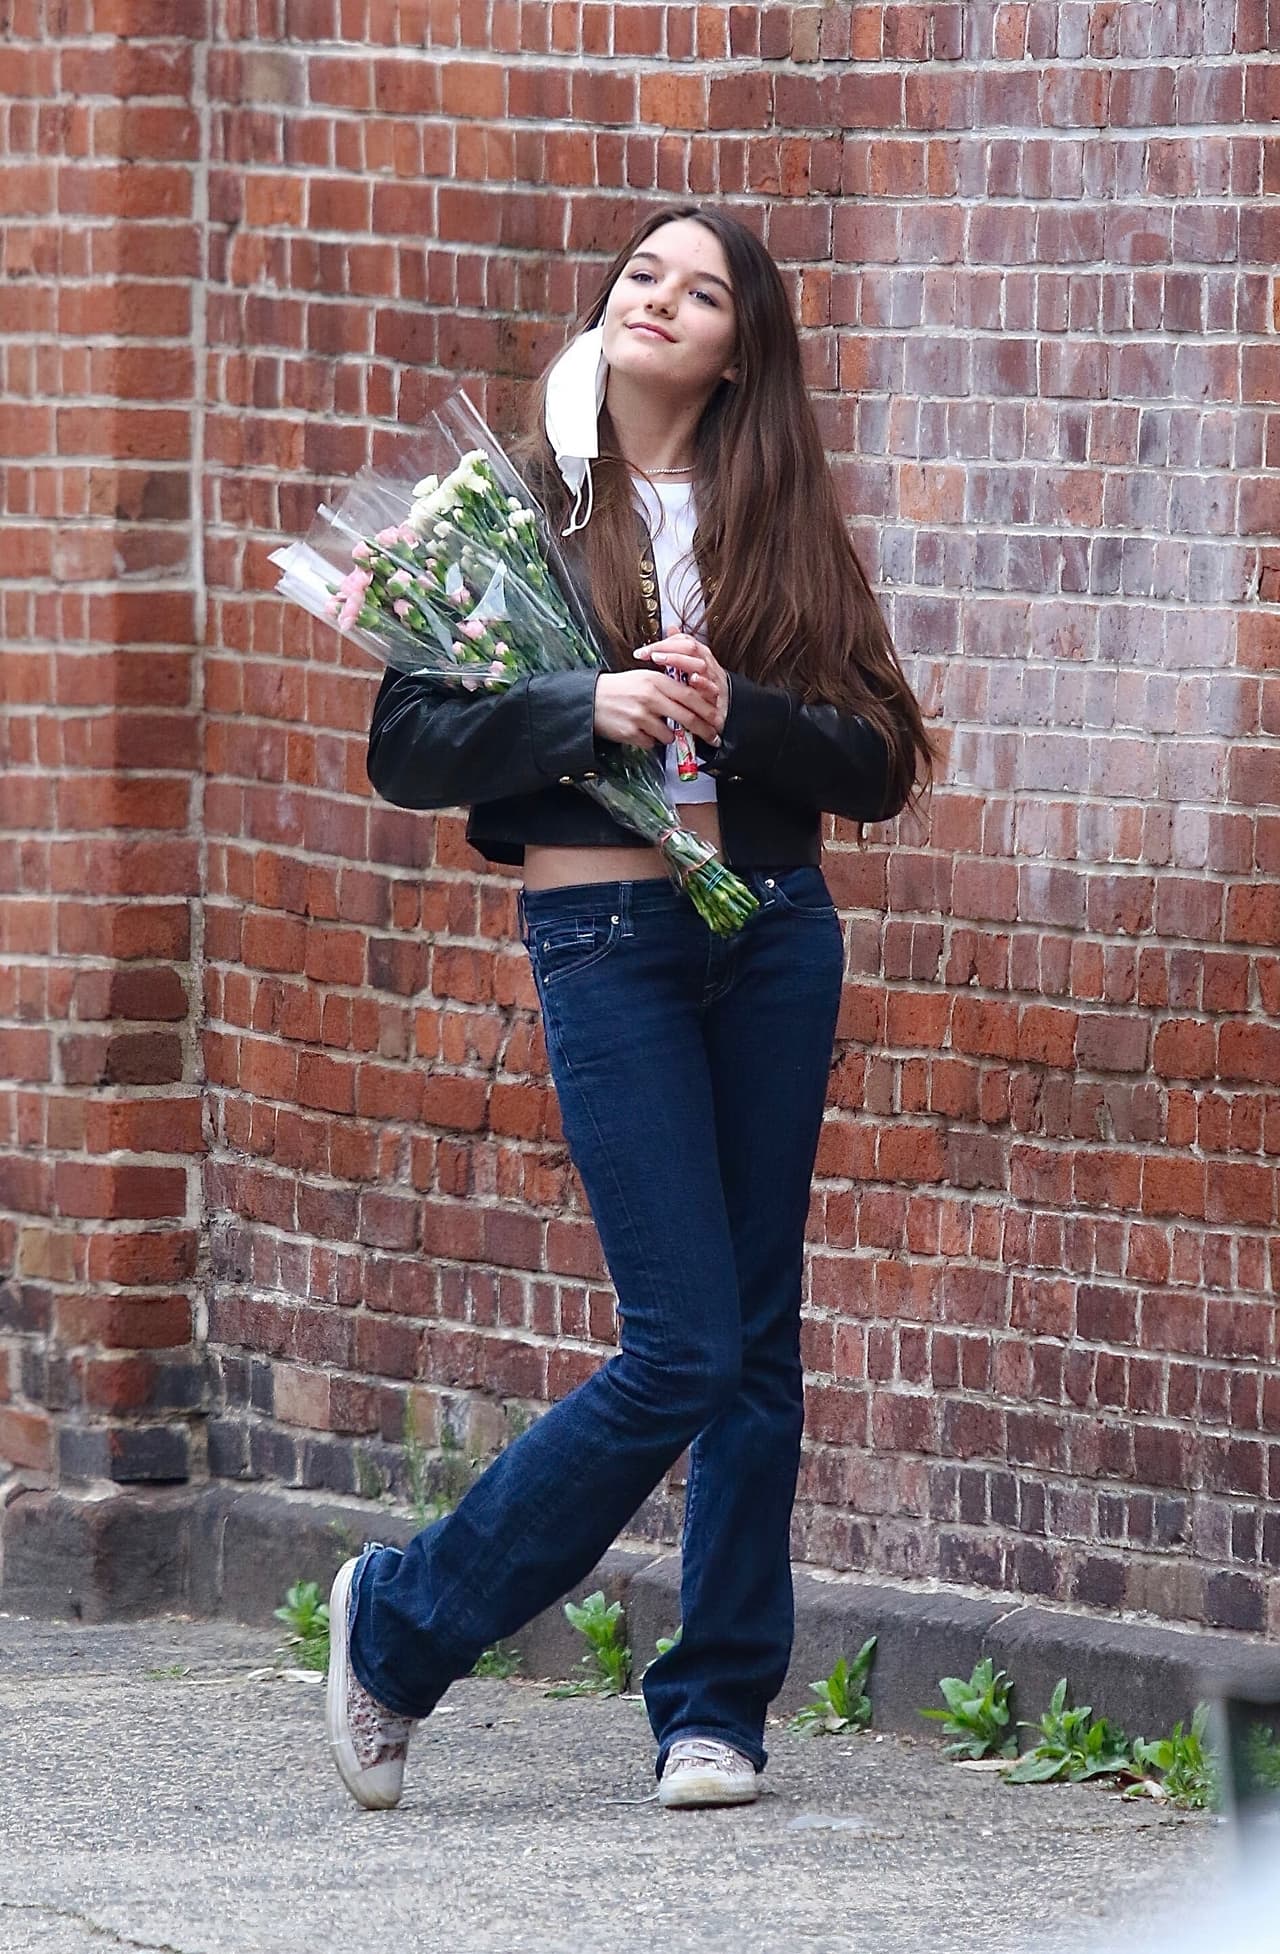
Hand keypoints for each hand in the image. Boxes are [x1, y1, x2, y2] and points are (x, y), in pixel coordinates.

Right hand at [593, 636, 723, 749]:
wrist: (589, 699)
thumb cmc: (620, 688)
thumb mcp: (644, 677)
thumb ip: (668, 685)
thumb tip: (694, 698)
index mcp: (656, 681)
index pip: (689, 695)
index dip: (706, 709)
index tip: (717, 718)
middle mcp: (650, 697)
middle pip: (686, 717)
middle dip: (703, 730)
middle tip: (713, 738)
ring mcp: (640, 716)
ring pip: (669, 734)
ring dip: (669, 735)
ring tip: (655, 726)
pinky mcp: (630, 732)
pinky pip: (651, 743)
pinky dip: (650, 740)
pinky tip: (639, 730)